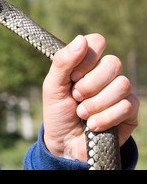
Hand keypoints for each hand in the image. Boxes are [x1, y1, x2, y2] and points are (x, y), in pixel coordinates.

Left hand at [42, 34, 138, 160]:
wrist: (65, 144)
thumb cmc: (57, 112)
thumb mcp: (52, 86)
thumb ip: (63, 62)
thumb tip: (81, 39)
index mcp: (86, 63)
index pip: (97, 41)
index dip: (87, 58)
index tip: (72, 76)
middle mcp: (105, 74)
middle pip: (113, 62)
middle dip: (90, 84)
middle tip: (75, 96)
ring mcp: (119, 92)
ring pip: (122, 84)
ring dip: (96, 103)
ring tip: (82, 114)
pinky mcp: (130, 112)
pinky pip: (127, 106)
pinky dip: (105, 117)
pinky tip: (93, 125)